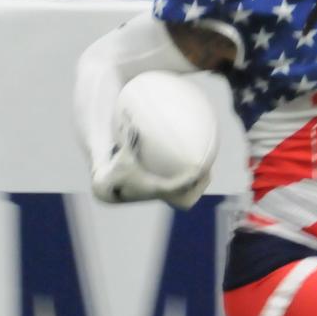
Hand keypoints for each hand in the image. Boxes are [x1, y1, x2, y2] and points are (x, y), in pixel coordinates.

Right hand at [90, 138, 207, 208]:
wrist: (109, 191)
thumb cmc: (117, 170)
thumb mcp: (122, 155)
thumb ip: (129, 137)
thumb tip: (131, 115)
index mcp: (153, 187)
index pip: (175, 186)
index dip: (189, 178)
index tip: (199, 168)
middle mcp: (160, 195)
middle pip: (185, 198)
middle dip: (198, 186)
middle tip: (207, 170)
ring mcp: (161, 198)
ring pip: (185, 200)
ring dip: (197, 188)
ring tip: (207, 172)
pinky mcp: (160, 197)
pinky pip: (180, 195)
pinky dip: (189, 187)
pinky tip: (193, 173)